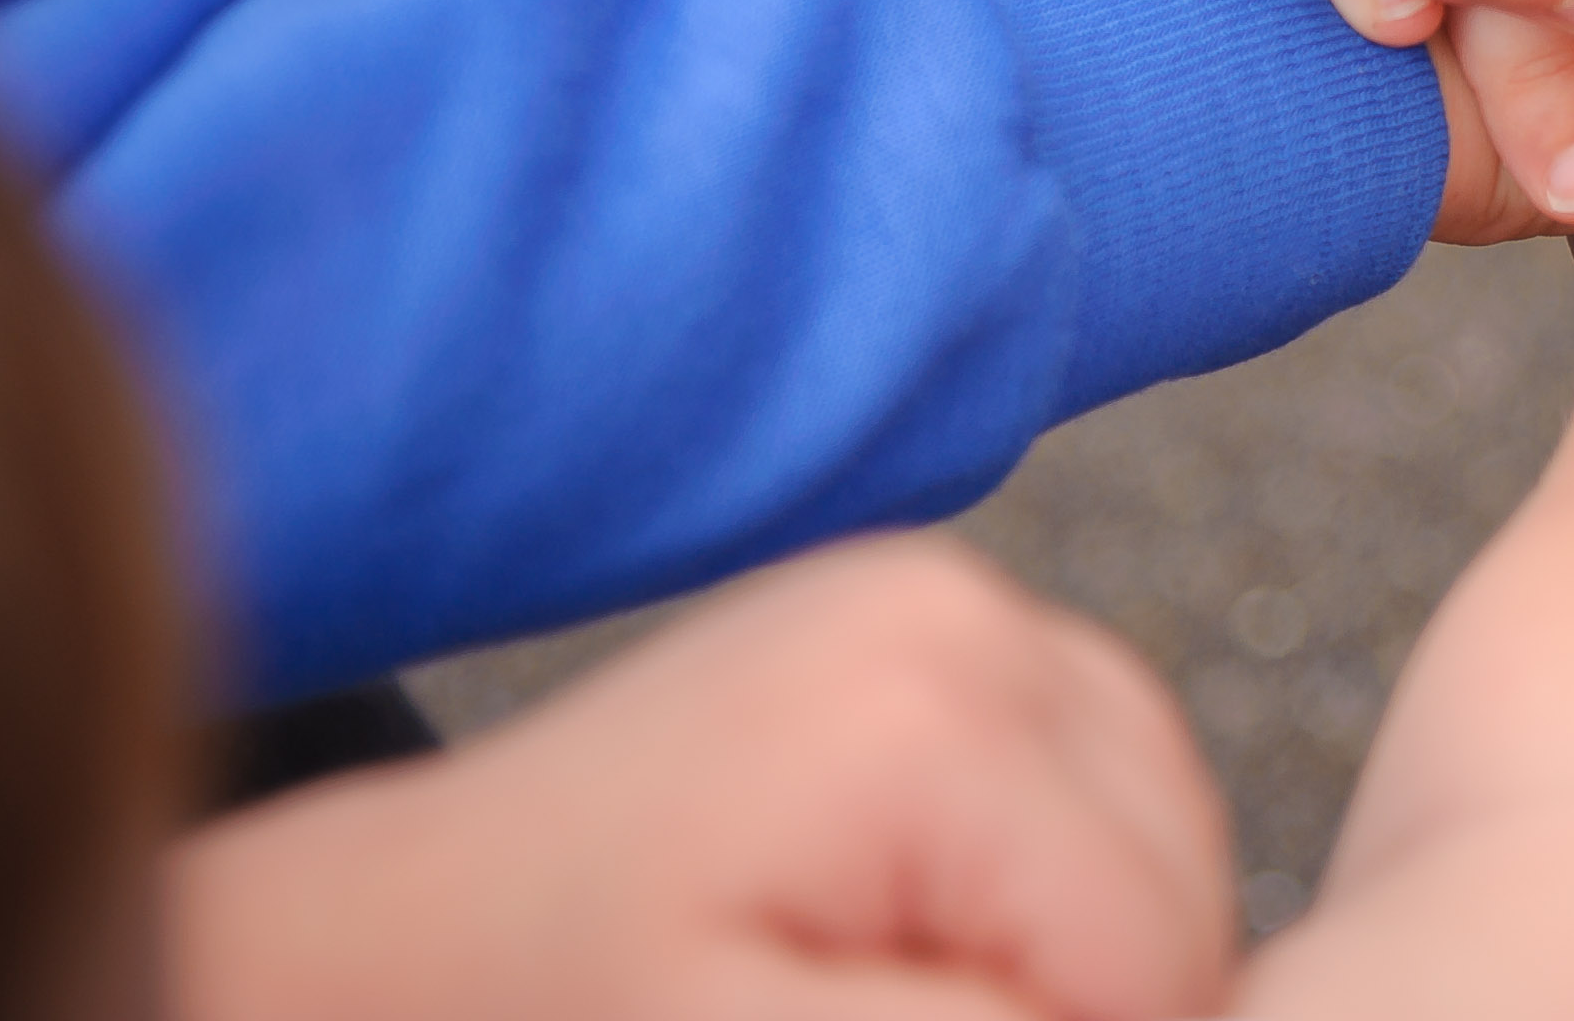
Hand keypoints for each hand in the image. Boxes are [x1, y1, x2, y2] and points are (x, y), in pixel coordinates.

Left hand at [170, 538, 1230, 1020]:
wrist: (384, 952)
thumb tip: (1175, 1015)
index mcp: (930, 711)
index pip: (1162, 957)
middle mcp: (965, 608)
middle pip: (1189, 875)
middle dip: (1079, 997)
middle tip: (873, 1016)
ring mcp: (952, 596)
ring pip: (1166, 831)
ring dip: (1073, 946)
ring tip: (883, 982)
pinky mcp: (935, 623)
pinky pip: (1100, 782)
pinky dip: (1047, 881)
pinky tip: (907, 924)